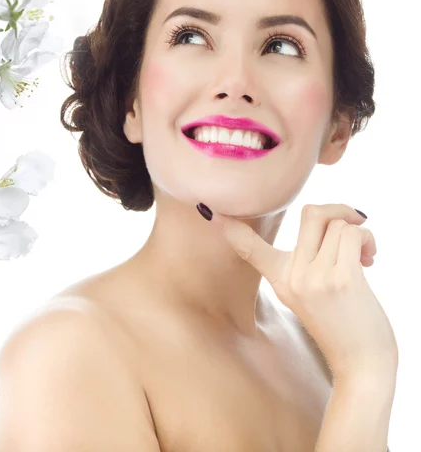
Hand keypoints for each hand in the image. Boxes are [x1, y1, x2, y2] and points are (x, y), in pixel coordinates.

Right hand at [201, 203, 397, 380]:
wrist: (361, 366)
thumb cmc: (341, 327)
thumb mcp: (306, 295)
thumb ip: (305, 262)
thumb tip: (329, 224)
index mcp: (279, 279)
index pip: (247, 247)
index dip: (228, 228)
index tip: (207, 211)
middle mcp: (292, 276)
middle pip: (310, 213)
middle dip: (336, 210)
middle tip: (354, 220)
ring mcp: (314, 277)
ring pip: (338, 223)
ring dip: (359, 232)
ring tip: (363, 255)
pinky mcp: (342, 279)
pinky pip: (353, 234)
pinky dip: (367, 239)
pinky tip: (370, 259)